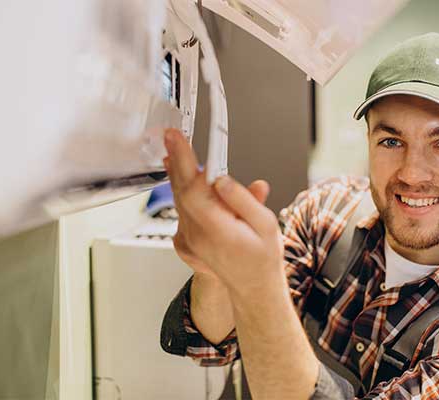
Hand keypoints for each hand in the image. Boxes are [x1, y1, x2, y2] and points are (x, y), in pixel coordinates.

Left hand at [163, 128, 284, 295]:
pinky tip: (187, 182)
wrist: (253, 286)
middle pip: (180, 191)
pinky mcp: (185, 241)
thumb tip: (222, 180)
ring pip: (178, 200)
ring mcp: (188, 240)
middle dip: (177, 160)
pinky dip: (182, 193)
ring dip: (178, 175)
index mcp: (218, 230)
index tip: (177, 139)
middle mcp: (197, 235)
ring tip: (177, 152)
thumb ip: (244, 200)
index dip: (183, 161)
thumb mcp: (265, 225)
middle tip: (173, 137)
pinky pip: (181, 211)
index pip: (193, 189)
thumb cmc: (262, 256)